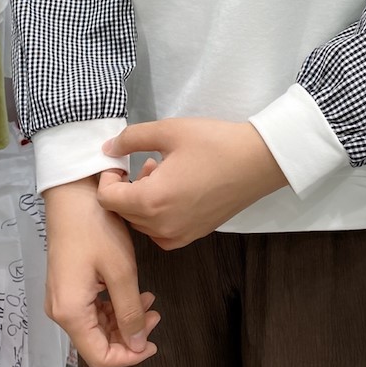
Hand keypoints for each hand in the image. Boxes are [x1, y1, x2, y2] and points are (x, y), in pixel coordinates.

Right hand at [44, 175, 159, 366]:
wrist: (72, 194)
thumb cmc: (96, 228)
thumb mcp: (120, 271)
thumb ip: (129, 312)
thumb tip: (137, 346)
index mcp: (71, 312)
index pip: (99, 357)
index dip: (128, 358)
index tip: (152, 344)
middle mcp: (60, 311)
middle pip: (96, 343)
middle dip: (129, 336)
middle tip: (155, 315)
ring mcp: (62, 297)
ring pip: (95, 326)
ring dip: (123, 319)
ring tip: (148, 300)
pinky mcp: (67, 285)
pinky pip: (90, 308)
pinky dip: (113, 306)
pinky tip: (132, 291)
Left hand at [97, 118, 287, 248]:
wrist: (258, 161)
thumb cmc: (214, 143)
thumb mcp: (169, 131)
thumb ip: (131, 138)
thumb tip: (108, 149)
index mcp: (151, 201)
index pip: (107, 199)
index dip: (107, 177)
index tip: (123, 161)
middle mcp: (162, 226)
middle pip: (123, 212)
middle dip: (126, 187)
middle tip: (148, 162)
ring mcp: (179, 235)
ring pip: (141, 223)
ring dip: (142, 200)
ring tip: (164, 173)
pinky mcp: (194, 235)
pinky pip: (161, 232)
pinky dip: (158, 214)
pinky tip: (175, 191)